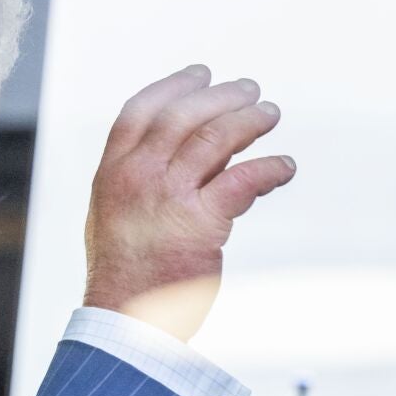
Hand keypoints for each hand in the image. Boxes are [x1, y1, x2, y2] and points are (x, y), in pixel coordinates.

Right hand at [83, 64, 295, 340]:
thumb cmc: (124, 275)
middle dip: (220, 96)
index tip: (201, 73)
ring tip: (270, 114)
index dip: (173, 86)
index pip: (140, 111)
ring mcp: (167, 196)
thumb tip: (184, 155)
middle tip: (250, 90)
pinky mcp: (200, 222)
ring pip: (215, 138)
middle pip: (183, 116)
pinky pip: (243, 180)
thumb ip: (136, 182)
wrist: (125, 322)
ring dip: (249, 121)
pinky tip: (284, 168)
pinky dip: (269, 168)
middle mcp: (137, 176)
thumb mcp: (111, 216)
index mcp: (111, 172)